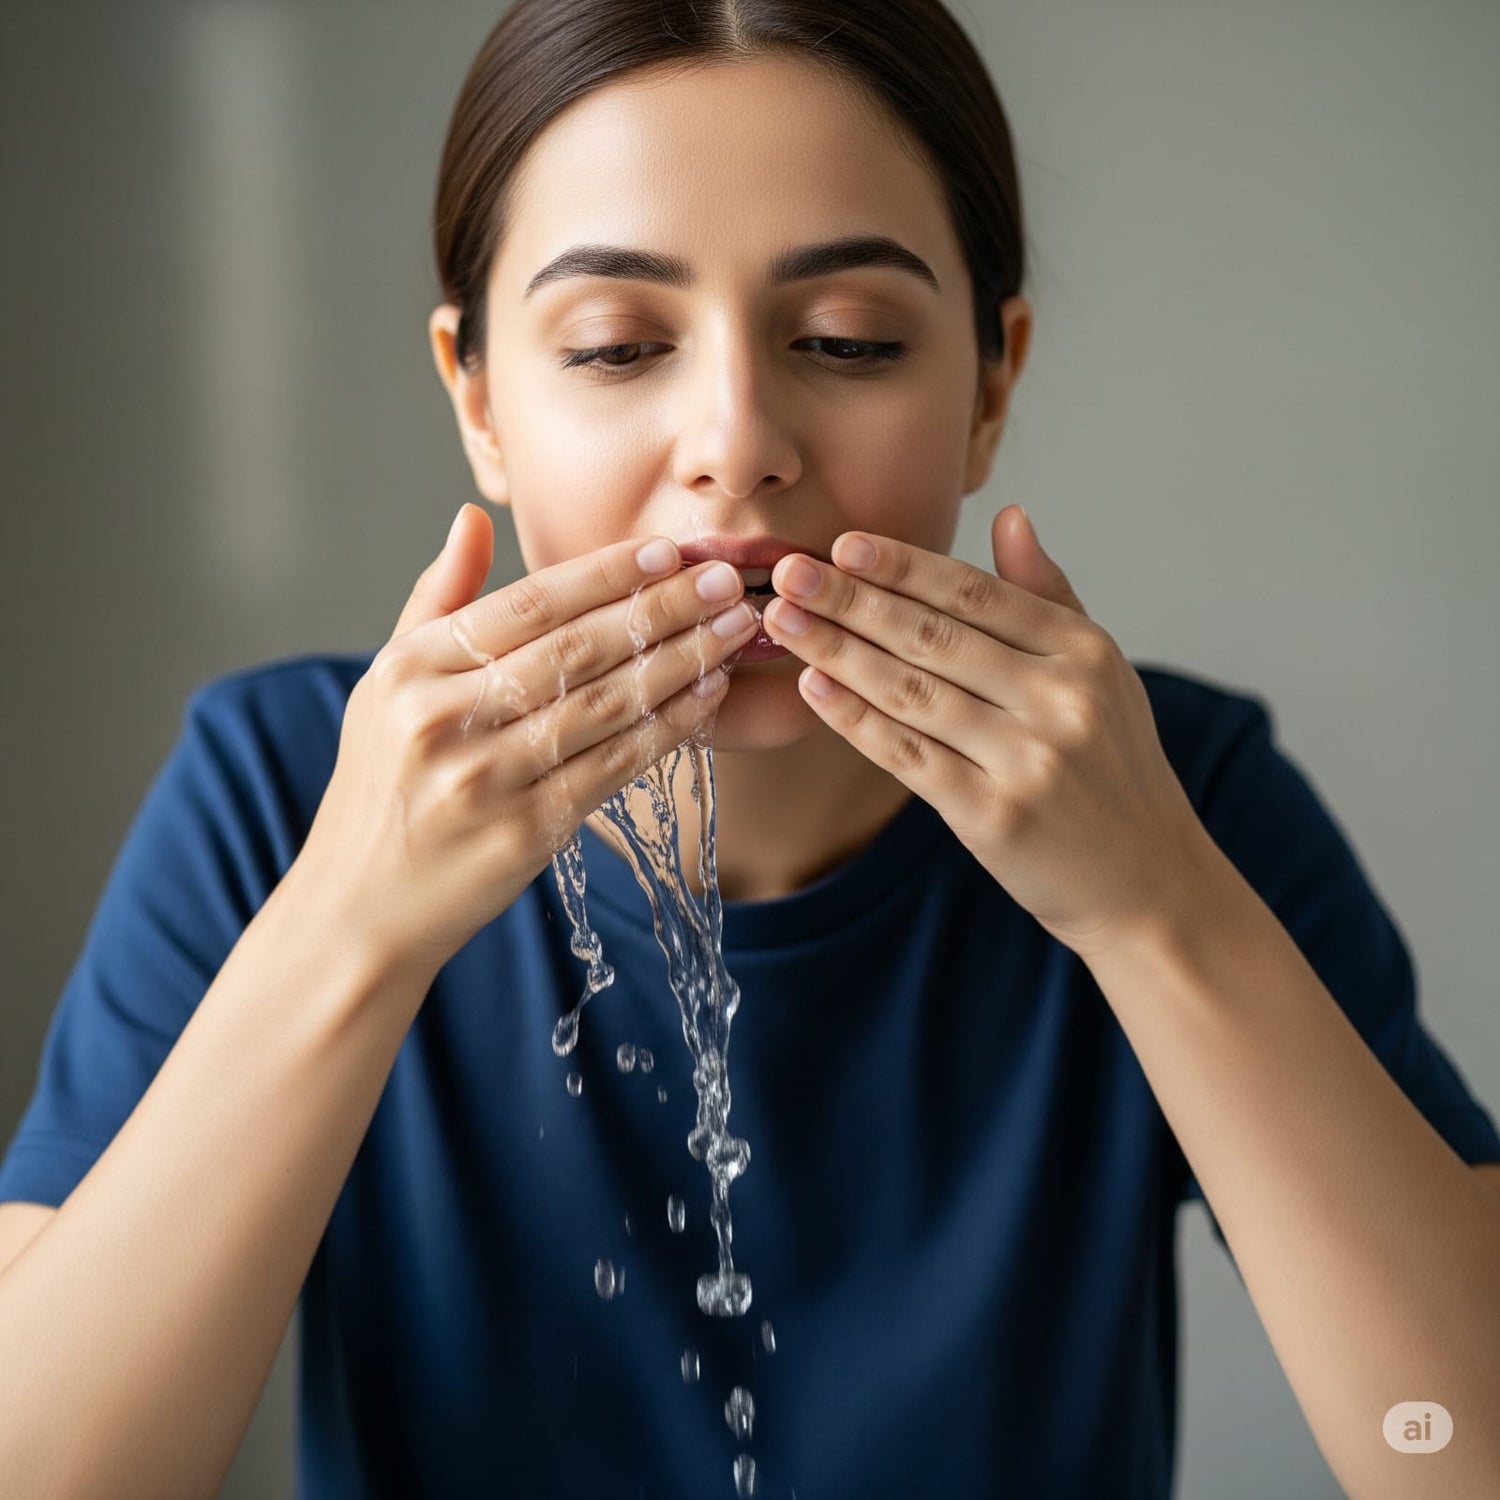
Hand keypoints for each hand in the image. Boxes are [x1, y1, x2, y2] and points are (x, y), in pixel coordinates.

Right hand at [299, 503, 760, 976]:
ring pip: (605, 706)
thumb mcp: (384, 684)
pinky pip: (613, 767)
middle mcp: (443, 720)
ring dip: (681, 663)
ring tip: (732, 631)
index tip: (667, 550)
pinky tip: (706, 696)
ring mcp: (485, 782)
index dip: (605, 574)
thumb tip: (473, 519)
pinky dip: (666, 728)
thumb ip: (436, 599)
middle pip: (575, 650)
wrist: (361, 906)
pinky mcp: (525, 835)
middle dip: (661, 610)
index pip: (525, 604)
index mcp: (408, 670)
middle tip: (723, 582)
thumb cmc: (382, 785)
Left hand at [759, 504, 1211, 959]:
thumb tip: (1010, 516)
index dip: (905, 567)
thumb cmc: (1112, 770)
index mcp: (1084, 652)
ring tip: (783, 620)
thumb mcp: (1102, 674)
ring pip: (912, 691)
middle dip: (852, 600)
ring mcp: (1028, 760)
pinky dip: (856, 718)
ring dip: (838, 651)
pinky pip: (909, 755)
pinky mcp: (994, 816)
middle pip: (935, 637)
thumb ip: (1050, 595)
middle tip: (788, 572)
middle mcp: (1059, 700)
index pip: (977, 594)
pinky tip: (815, 686)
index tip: (844, 545)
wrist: (1146, 881)